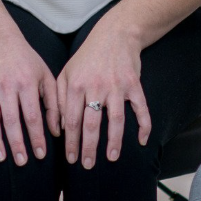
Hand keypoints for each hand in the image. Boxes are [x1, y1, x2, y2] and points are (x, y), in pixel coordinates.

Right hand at [0, 34, 59, 165]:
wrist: (1, 42)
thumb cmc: (28, 62)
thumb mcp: (46, 76)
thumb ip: (54, 103)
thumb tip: (56, 130)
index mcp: (26, 82)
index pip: (32, 116)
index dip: (36, 137)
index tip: (40, 154)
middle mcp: (6, 85)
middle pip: (11, 121)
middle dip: (16, 144)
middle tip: (21, 162)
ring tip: (1, 158)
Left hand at [57, 20, 150, 169]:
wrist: (116, 34)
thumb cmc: (87, 57)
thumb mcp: (66, 73)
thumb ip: (57, 100)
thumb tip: (56, 129)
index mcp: (76, 85)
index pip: (71, 120)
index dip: (71, 142)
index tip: (70, 159)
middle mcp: (96, 86)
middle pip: (92, 124)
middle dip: (89, 148)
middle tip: (88, 166)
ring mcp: (117, 85)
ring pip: (115, 120)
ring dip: (114, 142)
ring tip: (112, 158)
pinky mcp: (134, 84)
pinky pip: (141, 108)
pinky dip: (144, 125)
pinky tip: (142, 141)